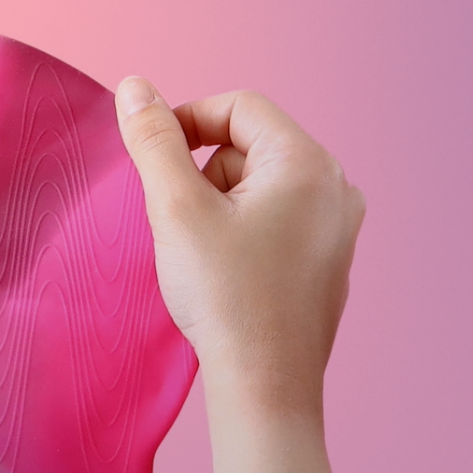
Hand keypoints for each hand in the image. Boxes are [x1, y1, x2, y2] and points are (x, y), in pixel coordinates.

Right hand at [115, 79, 365, 404]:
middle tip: (173, 216)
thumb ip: (154, 141)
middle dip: (202, 169)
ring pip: (261, 185)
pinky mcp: (327, 262)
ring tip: (197, 249)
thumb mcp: (176, 209)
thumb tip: (135, 87)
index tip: (151, 158)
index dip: (186, 121)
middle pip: (250, 145)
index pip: (239, 106)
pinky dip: (241, 230)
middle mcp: (336, 189)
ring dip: (218, 201)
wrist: (265, 385)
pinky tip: (222, 271)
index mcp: (308, 164)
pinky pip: (276, 220)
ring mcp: (338, 228)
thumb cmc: (225, 296)